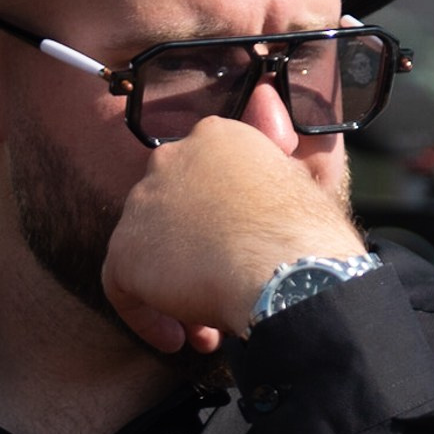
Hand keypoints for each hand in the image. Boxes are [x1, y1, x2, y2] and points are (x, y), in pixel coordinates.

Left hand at [100, 117, 362, 355]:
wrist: (288, 271)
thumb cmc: (309, 232)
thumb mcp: (305, 173)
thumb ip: (275, 143)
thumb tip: (264, 95)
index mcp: (216, 137)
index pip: (202, 182)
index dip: (220, 223)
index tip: (244, 249)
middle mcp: (170, 159)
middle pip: (172, 217)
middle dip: (196, 257)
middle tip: (226, 290)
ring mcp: (143, 204)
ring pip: (148, 253)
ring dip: (176, 290)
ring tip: (212, 322)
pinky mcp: (125, 251)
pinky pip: (124, 290)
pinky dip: (148, 317)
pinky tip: (181, 338)